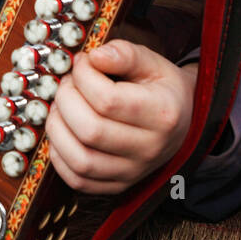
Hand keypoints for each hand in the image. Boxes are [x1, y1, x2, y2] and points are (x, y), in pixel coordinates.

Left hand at [45, 40, 196, 193]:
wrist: (183, 123)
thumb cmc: (163, 90)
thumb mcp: (153, 63)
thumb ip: (125, 54)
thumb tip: (95, 56)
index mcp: (161, 114)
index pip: (108, 100)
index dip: (84, 76)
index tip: (82, 62)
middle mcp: (149, 148)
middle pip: (90, 131)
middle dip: (66, 100)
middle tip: (68, 83)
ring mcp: (133, 171)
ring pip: (81, 160)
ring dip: (58, 129)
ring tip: (61, 107)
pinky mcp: (118, 185)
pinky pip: (78, 180)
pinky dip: (59, 156)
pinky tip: (63, 132)